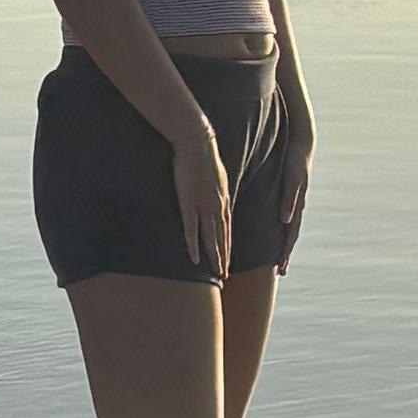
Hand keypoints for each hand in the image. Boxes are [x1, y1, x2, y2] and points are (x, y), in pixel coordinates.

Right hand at [171, 113, 235, 276]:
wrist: (197, 141)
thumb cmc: (204, 154)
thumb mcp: (217, 174)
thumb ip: (217, 189)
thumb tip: (218, 196)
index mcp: (224, 199)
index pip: (227, 229)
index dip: (228, 247)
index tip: (229, 261)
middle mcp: (217, 206)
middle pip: (222, 238)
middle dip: (224, 258)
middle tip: (225, 276)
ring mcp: (203, 206)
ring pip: (211, 238)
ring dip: (214, 257)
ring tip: (217, 274)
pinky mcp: (188, 203)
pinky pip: (192, 230)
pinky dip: (194, 245)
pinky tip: (195, 259)